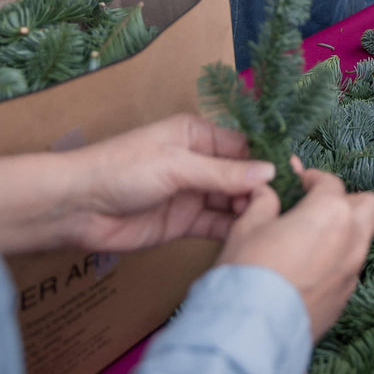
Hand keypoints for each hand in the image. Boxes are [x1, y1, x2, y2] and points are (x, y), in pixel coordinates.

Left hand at [0, 115, 276, 257]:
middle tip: (290, 208)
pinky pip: (216, 224)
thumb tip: (270, 172)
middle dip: (262, 189)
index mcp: (197, 135)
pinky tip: (253, 238)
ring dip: (250, 211)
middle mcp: (199, 161)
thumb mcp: (177, 166)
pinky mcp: (183, 222)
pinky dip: (233, 230)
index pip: (243, 147)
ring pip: (232, 202)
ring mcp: (192, 193)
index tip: (296, 177)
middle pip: (241, 175)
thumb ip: (223, 172)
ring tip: (277, 225)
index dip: (267, 161)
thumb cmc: (123, 170)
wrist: (77, 208)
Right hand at [217, 163, 373, 340]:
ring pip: (361, 240)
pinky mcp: (345, 301)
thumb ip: (263, 203)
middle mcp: (351, 239)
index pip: (330, 183)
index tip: (298, 184)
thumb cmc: (249, 271)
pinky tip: (306, 273)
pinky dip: (335, 264)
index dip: (312, 179)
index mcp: (331, 212)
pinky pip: (348, 271)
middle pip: (369, 206)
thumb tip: (267, 192)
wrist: (251, 334)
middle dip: (348, 202)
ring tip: (309, 243)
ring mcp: (352, 272)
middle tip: (319, 208)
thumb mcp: (248, 227)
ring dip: (343, 234)